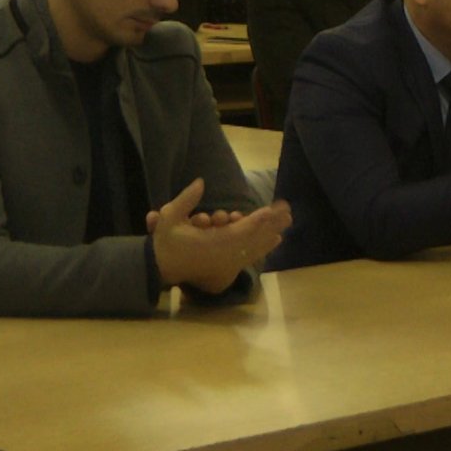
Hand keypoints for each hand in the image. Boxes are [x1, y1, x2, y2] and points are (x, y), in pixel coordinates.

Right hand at [149, 179, 292, 293]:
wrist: (161, 269)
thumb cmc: (166, 242)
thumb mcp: (168, 217)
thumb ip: (186, 200)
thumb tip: (201, 182)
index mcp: (212, 243)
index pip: (241, 230)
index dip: (257, 219)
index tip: (272, 210)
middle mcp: (224, 255)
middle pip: (254, 239)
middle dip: (271, 225)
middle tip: (288, 214)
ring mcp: (227, 264)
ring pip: (255, 249)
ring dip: (270, 236)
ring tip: (285, 227)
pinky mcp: (227, 269)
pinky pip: (250, 257)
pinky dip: (263, 247)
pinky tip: (274, 240)